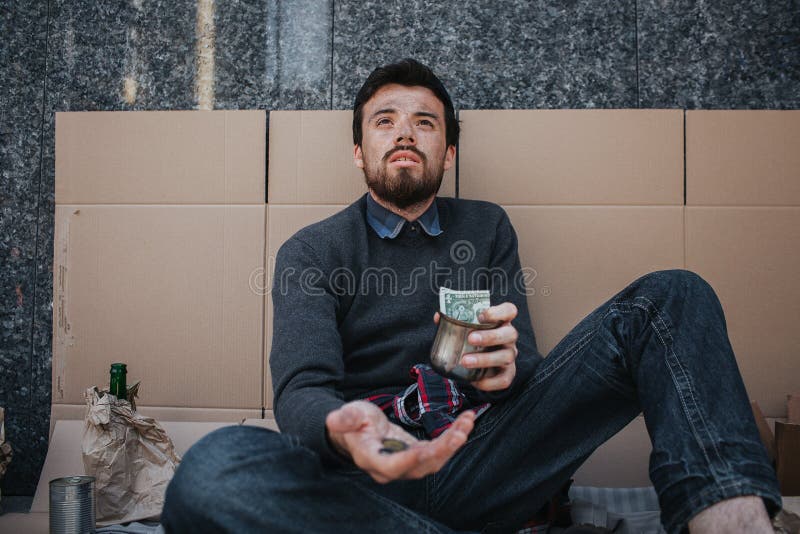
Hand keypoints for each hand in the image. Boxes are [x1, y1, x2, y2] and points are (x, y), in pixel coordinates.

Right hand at [325, 400, 474, 483]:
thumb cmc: (352, 423)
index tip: (424, 449)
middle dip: (443, 450)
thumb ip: (344, 419)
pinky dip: (453, 437)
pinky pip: (439, 451)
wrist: (358, 431)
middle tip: (460, 432)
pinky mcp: (418, 455)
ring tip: (467, 423)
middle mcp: (392, 467)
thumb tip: (333, 420)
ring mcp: (407, 463)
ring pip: (435, 460)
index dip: (408, 460)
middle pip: (421, 466)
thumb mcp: (348, 415)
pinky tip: (464, 423)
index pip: (392, 465)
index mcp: (372, 458)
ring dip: (453, 443)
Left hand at [434, 302, 518, 390]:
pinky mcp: (508, 373)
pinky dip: (490, 382)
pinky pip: (504, 379)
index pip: (509, 311)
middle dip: (490, 336)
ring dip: (485, 359)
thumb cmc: (474, 339)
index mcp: (501, 321)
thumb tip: (438, 317)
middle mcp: (509, 338)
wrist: (480, 364)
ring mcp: (510, 355)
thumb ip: (454, 321)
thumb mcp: (466, 328)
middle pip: (510, 334)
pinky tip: (475, 381)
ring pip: (506, 357)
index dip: (498, 312)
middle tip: (470, 338)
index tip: (482, 314)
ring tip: (465, 361)